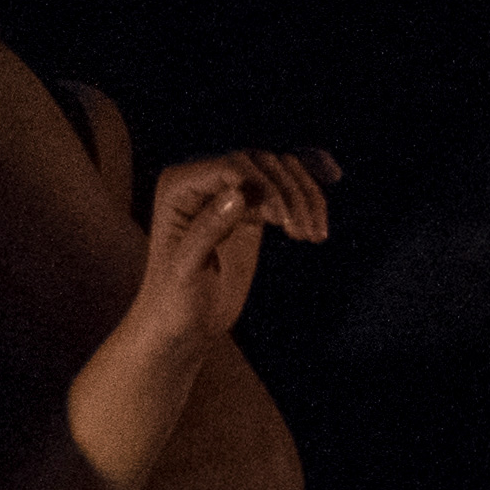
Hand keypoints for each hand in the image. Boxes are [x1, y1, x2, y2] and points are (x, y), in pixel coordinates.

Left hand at [121, 149, 333, 351]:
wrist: (182, 326)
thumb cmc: (172, 302)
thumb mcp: (185, 271)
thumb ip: (206, 230)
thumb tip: (238, 192)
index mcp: (178, 188)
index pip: (230, 166)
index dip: (261, 185)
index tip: (282, 221)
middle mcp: (203, 181)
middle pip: (261, 163)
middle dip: (287, 192)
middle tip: (301, 232)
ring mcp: (229, 192)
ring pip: (280, 171)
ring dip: (305, 196)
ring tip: (314, 235)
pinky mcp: (251, 209)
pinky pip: (286, 190)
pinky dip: (308, 201)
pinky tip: (317, 228)